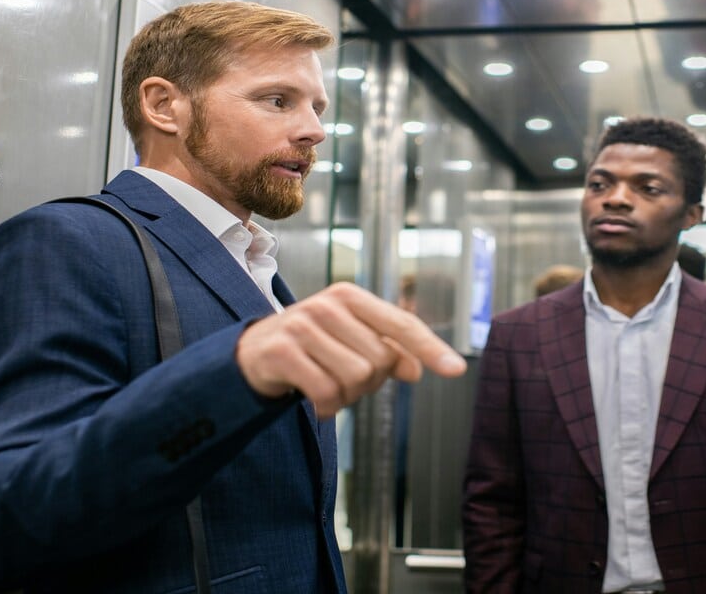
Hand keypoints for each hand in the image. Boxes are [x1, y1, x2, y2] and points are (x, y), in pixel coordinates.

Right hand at [235, 281, 466, 416]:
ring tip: (325, 385)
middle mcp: (328, 305)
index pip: (401, 324)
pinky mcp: (283, 351)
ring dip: (346, 397)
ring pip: (356, 378)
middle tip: (341, 378)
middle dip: (368, 383)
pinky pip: (327, 394)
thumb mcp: (349, 343)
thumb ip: (386, 351)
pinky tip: (313, 400)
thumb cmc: (309, 348)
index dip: (430, 348)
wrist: (249, 356)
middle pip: (380, 361)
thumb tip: (417, 369)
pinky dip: (326, 408)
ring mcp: (303, 325)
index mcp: (350, 297)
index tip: (456, 370)